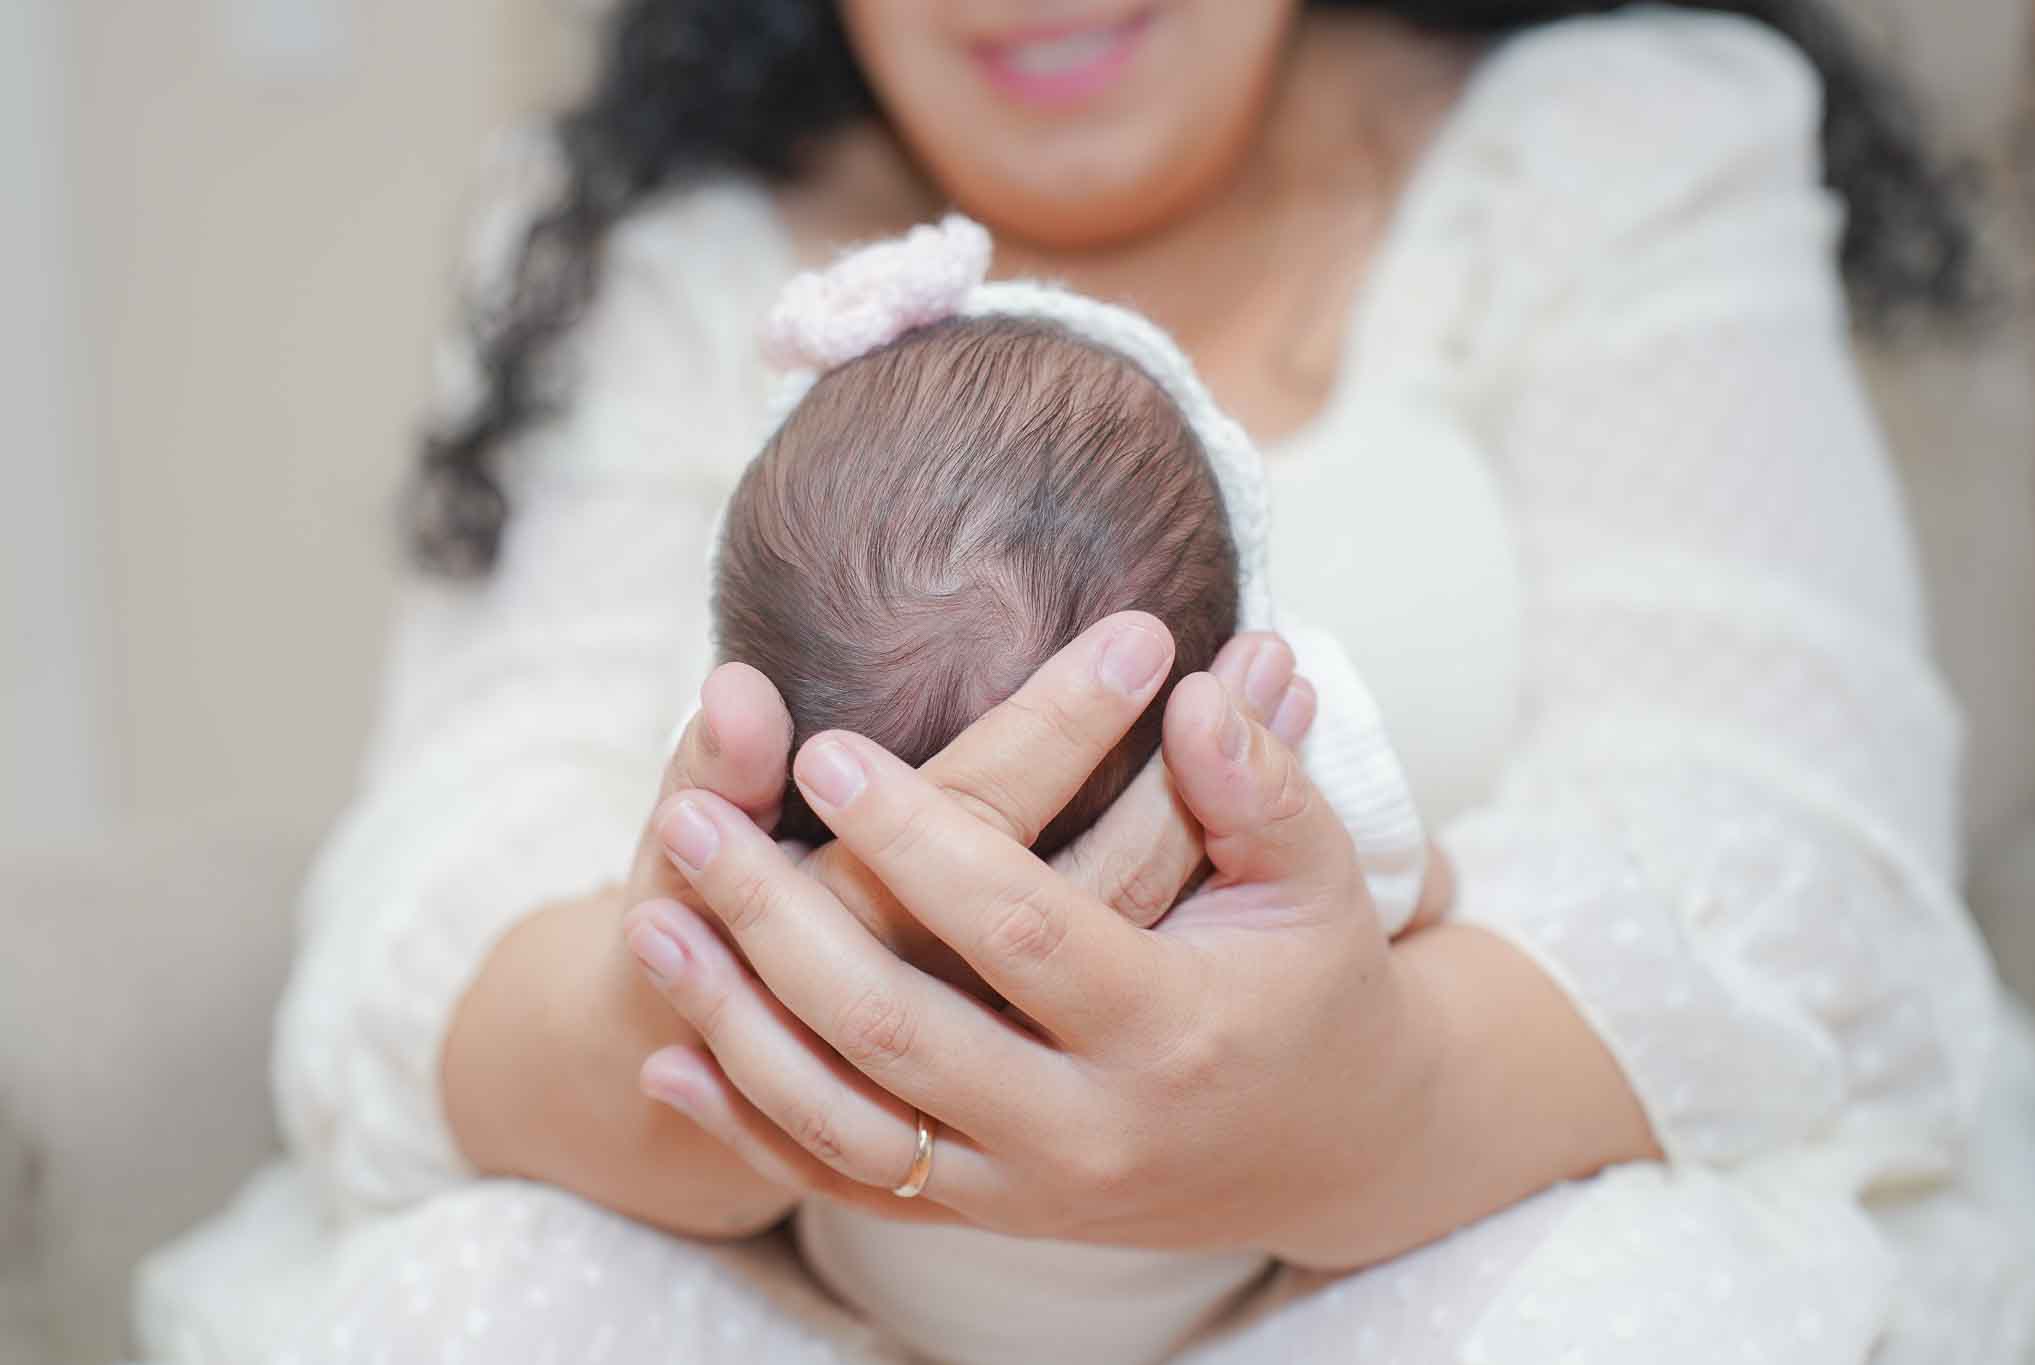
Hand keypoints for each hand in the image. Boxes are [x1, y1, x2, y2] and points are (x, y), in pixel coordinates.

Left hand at [624, 614, 1428, 1258]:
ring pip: (851, 1129)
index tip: (825, 751)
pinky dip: (757, 1132)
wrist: (1328, 1150)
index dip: (919, 840)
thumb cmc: (1314, 983)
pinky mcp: (991, 1218)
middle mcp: (1091, 1128)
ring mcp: (1032, 1191)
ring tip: (646, 925)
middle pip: (902, 1032)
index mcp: (1173, 1026)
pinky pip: (855, 1188)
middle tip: (688, 826)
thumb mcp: (1319, 879)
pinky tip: (674, 1062)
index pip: (1024, 927)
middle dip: (780, 926)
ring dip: (737, 1030)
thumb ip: (1265, 782)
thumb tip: (1198, 682)